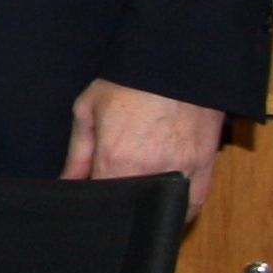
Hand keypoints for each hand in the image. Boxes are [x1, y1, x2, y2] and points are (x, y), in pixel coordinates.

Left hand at [63, 78, 223, 213]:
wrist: (176, 62)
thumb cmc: (129, 83)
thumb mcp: (88, 110)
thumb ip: (77, 154)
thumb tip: (67, 183)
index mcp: (116, 158)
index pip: (99, 199)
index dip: (90, 202)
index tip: (87, 195)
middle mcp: (150, 171)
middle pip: (130, 206)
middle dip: (116, 204)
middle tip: (109, 186)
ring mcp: (182, 172)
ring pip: (161, 209)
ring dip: (146, 207)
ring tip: (134, 192)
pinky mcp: (206, 169)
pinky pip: (191, 204)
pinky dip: (177, 209)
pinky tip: (162, 204)